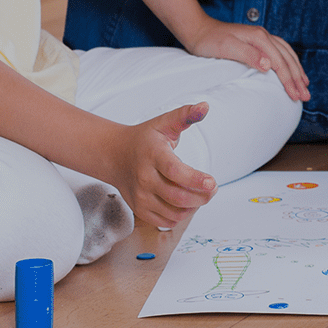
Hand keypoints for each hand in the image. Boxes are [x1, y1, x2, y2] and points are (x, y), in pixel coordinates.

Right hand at [111, 102, 217, 227]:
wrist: (115, 156)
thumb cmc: (145, 139)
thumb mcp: (164, 123)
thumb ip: (185, 115)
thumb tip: (205, 106)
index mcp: (153, 155)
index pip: (175, 171)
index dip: (195, 179)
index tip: (213, 182)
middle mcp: (144, 178)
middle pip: (178, 197)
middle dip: (202, 196)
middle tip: (212, 188)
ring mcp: (140, 196)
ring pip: (174, 212)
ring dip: (194, 206)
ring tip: (201, 194)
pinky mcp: (139, 209)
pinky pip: (166, 220)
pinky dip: (181, 215)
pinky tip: (186, 202)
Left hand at [189, 19, 310, 101]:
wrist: (198, 30)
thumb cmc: (210, 41)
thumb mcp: (227, 48)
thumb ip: (249, 55)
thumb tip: (269, 65)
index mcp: (259, 38)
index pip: (280, 63)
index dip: (289, 81)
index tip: (295, 96)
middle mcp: (264, 36)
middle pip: (287, 59)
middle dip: (298, 78)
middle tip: (305, 96)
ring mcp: (262, 37)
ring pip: (287, 54)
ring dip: (297, 70)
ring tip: (305, 84)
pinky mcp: (258, 41)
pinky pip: (281, 51)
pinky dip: (290, 62)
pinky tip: (291, 68)